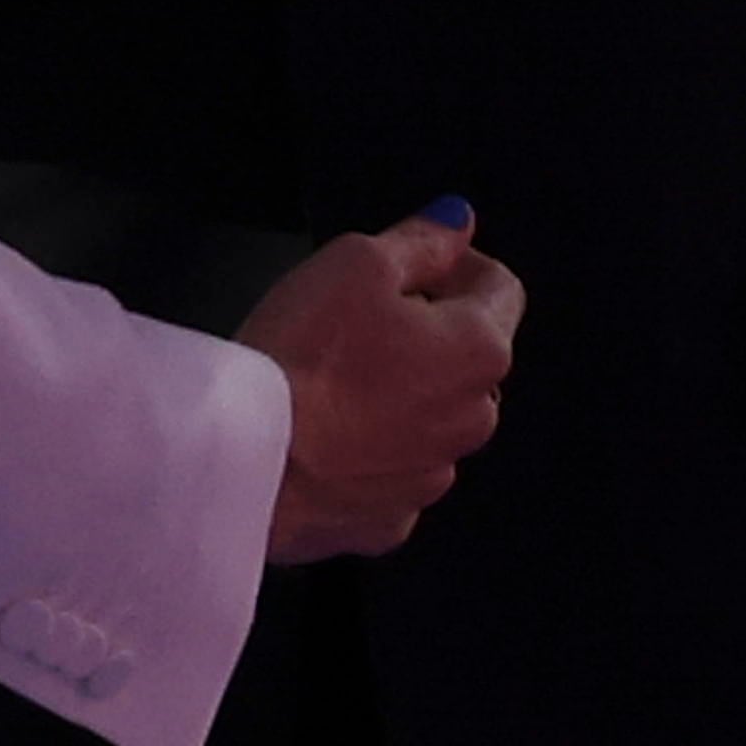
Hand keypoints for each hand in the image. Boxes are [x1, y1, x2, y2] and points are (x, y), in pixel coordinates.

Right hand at [241, 211, 519, 562]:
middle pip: (464, 358)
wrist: (245, 464)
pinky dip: (366, 453)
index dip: (455, 265)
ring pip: (428, 419)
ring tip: (330, 381)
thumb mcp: (357, 262)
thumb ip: (421, 240)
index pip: (500, 288)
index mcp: (478, 351)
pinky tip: (321, 436)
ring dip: (398, 395)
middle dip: (426, 334)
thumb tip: (457, 224)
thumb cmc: (302, 354)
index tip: (410, 266)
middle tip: (357, 320)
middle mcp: (472, 421)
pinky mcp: (387, 521)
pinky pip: (389, 474)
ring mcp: (430, 479)